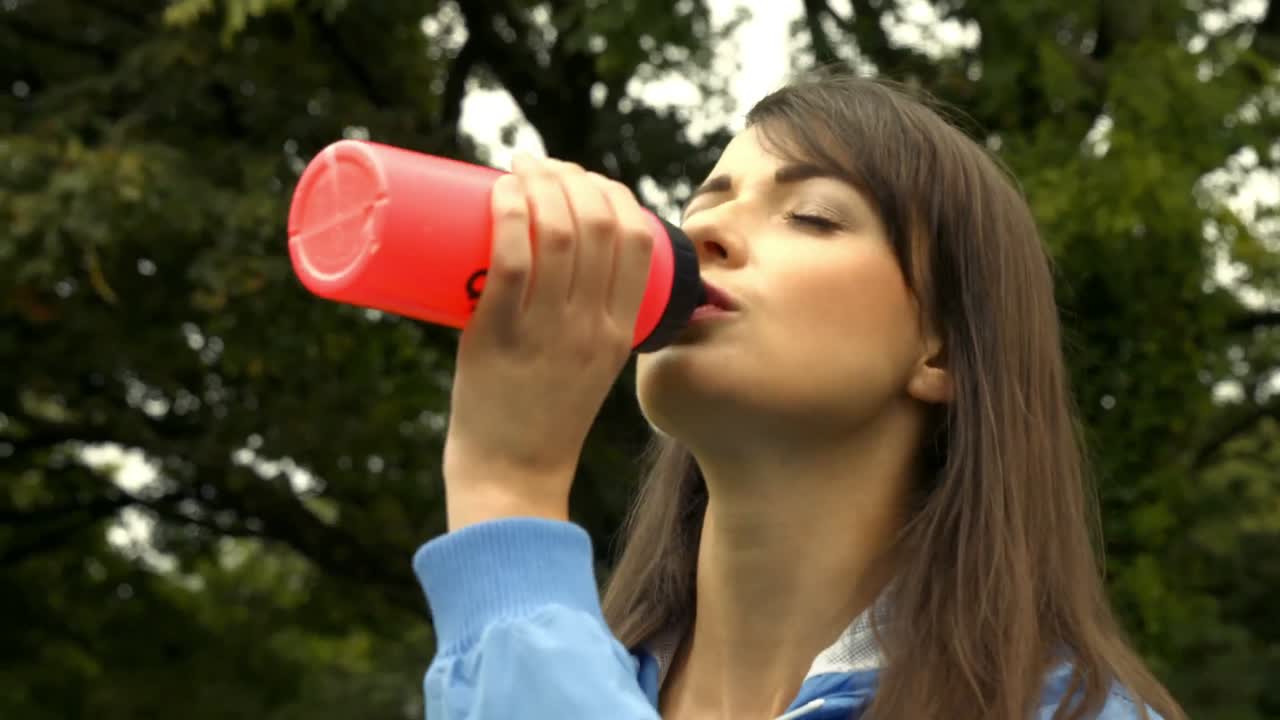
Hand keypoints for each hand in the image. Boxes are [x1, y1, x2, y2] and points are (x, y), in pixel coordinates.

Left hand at [441, 154, 654, 529]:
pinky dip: (509, 217)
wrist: (512, 477)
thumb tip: (546, 264)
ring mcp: (548, 332)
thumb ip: (581, 320)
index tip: (581, 179)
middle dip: (571, 177)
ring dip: (538, 184)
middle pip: (597, 224)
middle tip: (539, 167)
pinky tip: (500, 194)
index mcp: (621, 330)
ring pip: (555, 235)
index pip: (636, 239)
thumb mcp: (586, 365)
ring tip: (517, 169)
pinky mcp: (499, 338)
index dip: (611, 193)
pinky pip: (512, 264)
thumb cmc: (542, 417)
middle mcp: (592, 325)